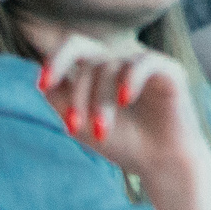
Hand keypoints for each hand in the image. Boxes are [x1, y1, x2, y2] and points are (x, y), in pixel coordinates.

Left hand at [37, 37, 210, 184]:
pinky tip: (125, 100)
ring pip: (111, 66)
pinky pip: (144, 63)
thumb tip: (41, 73)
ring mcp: (146, 64)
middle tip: (76, 128)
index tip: (42, 85)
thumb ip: (60, 96)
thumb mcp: (81, 122)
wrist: (160, 163)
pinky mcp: (169, 70)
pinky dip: (130, 80)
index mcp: (102, 70)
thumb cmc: (123, 142)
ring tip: (102, 133)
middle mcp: (123, 61)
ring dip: (100, 102)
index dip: (56, 59)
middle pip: (90, 60)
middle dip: (79, 95)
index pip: (75, 46)